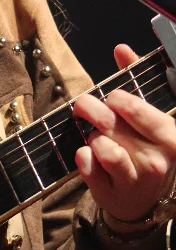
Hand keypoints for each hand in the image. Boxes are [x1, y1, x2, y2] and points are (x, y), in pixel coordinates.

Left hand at [72, 44, 175, 226]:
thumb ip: (135, 81)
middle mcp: (156, 161)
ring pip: (99, 145)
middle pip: (111, 125)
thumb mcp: (147, 118)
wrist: (141, 200)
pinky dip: (82, 158)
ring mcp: (134, 180)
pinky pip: (86, 166)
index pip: (140, 111)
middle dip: (91, 110)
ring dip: (90, 138)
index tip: (111, 98)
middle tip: (84, 107)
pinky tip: (87, 156)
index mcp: (170, 138)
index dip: (119, 101)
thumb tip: (122, 49)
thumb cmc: (144, 149)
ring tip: (95, 138)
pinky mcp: (111, 193)